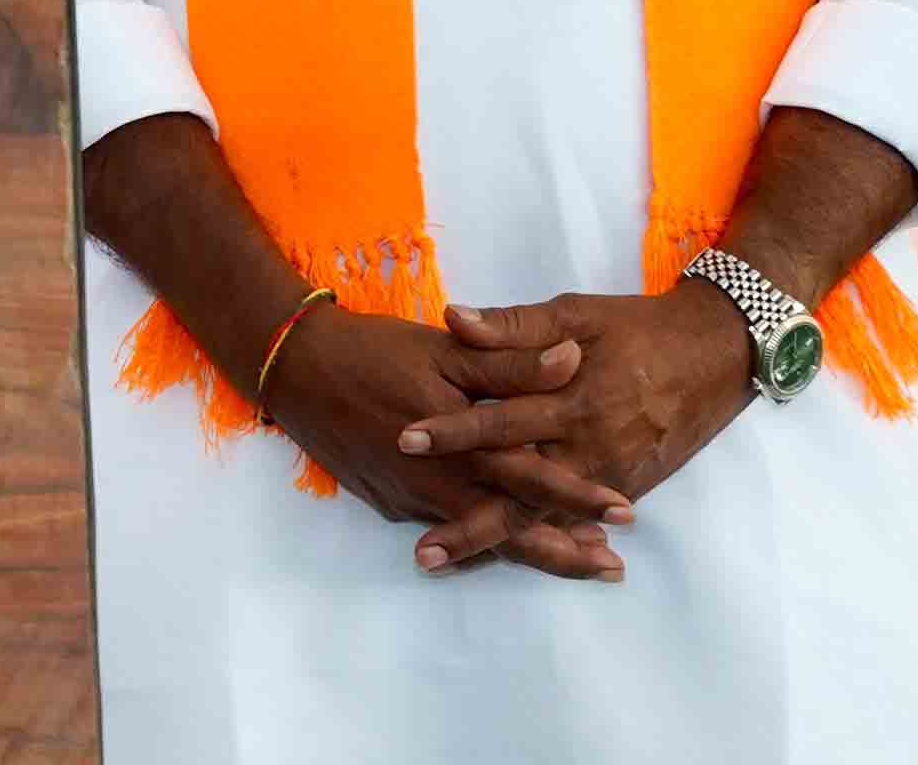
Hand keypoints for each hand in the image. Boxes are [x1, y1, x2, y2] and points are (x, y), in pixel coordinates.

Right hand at [258, 302, 625, 581]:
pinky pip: (444, 527)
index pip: (532, 477)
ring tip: (573, 559)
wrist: (292, 367)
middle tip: (611, 567)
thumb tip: (571, 361)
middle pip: (512, 530)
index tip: (625, 513)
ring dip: (527, 549)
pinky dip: (479, 537)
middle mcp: (439, 483)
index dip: (579, 497)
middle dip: (564, 550)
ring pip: (479, 536)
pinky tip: (498, 535)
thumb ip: (509, 362)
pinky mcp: (389, 500)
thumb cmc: (371, 351)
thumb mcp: (444, 349)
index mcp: (460, 443)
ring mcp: (411, 499)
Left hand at [397, 288, 759, 568]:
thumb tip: (455, 319)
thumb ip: (516, 324)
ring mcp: (610, 475)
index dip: (455, 431)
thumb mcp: (577, 313)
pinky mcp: (627, 487)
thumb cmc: (638, 328)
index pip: (502, 421)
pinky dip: (545, 543)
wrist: (716, 353)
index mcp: (572, 398)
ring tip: (445, 562)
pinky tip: (509, 559)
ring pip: (545, 517)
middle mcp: (590, 447)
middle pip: (520, 492)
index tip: (406, 441)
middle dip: (470, 521)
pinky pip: (577, 522)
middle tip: (421, 550)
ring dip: (497, 542)